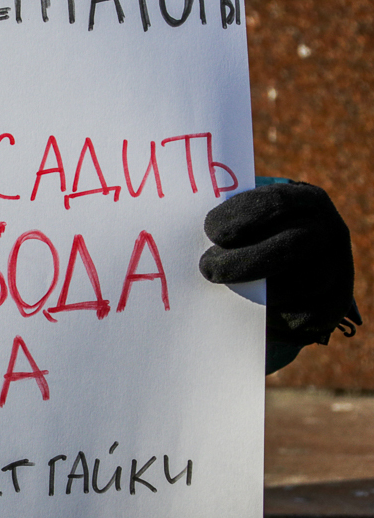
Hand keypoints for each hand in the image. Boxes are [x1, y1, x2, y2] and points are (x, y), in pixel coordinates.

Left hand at [199, 181, 358, 346]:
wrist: (296, 266)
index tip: (209, 231)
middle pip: (290, 246)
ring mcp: (336, 271)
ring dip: (252, 290)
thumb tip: (180, 224)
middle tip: (206, 268)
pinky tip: (244, 308)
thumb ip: (230, 220)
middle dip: (242, 261)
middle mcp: (330, 232)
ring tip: (222, 288)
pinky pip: (298, 316)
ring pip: (296, 286)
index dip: (240, 217)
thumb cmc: (258, 233)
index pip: (276, 203)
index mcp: (307, 201)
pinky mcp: (332, 307)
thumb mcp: (251, 218)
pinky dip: (266, 316)